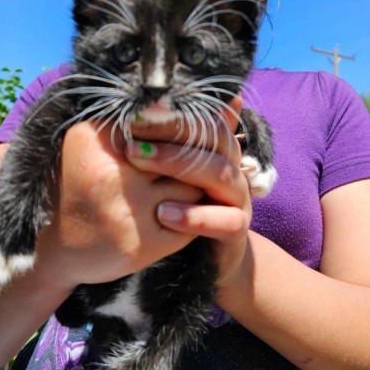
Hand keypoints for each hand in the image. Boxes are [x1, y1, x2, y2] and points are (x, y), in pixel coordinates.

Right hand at [34, 120, 204, 289]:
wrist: (54, 252)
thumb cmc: (76, 192)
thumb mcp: (87, 147)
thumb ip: (126, 125)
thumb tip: (181, 108)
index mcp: (92, 140)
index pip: (158, 123)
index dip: (172, 134)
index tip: (170, 145)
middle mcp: (110, 175)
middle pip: (179, 154)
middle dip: (185, 162)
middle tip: (179, 171)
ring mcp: (128, 212)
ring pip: (191, 187)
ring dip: (190, 191)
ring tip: (171, 194)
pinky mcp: (142, 244)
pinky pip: (190, 220)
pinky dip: (189, 218)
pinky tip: (173, 217)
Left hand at [126, 96, 252, 299]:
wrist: (207, 257)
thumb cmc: (179, 209)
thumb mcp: (165, 177)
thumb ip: (156, 148)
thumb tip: (133, 112)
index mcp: (217, 150)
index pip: (202, 119)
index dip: (169, 115)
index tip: (132, 116)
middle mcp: (231, 168)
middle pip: (215, 138)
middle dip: (171, 133)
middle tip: (131, 136)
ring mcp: (238, 199)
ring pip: (221, 173)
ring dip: (181, 166)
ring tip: (138, 163)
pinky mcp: (237, 230)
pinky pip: (227, 220)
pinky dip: (196, 216)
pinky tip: (162, 213)